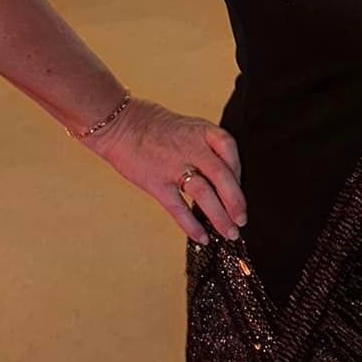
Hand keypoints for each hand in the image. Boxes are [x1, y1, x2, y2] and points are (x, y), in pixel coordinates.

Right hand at [84, 96, 245, 244]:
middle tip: (241, 220)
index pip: (230, 151)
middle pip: (223, 177)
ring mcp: (173, 166)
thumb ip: (206, 146)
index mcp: (202, 131)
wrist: (118, 123)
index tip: (243, 189)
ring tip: (229, 233)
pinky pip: (179, 208)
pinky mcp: (156, 182)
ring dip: (220, 217)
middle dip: (236, 202)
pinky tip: (202, 237)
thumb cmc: (154, 126)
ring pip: (205, 194)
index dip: (239, 172)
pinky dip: (192, 225)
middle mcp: (191, 147)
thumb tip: (225, 176)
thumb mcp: (187, 126)